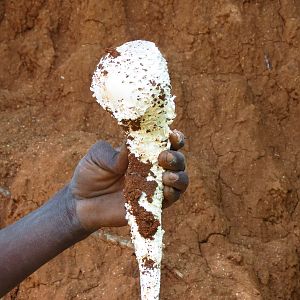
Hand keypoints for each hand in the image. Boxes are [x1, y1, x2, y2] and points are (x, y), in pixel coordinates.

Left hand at [69, 130, 188, 232]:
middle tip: (163, 157)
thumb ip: (114, 152)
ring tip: (166, 176)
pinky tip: (165, 190)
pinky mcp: (151, 206)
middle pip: (178, 161)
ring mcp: (153, 188)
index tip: (170, 135)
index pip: (166, 143)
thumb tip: (131, 144)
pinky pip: (169, 201)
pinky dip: (173, 195)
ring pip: (180, 181)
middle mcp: (152, 169)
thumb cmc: (90, 175)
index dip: (174, 138)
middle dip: (176, 158)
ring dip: (179, 177)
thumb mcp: (97, 157)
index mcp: (143, 152)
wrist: (80, 203)